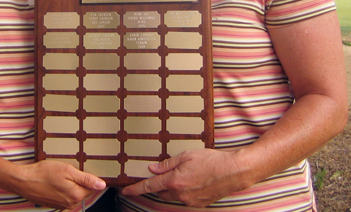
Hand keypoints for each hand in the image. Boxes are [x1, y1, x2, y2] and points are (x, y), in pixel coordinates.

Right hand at [15, 160, 105, 209]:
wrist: (24, 181)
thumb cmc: (44, 173)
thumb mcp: (67, 170)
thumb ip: (86, 179)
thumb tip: (102, 185)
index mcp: (76, 195)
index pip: (93, 187)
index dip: (90, 176)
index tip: (84, 168)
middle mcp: (70, 204)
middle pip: (83, 190)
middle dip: (79, 180)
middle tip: (69, 169)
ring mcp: (61, 205)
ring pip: (73, 193)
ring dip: (70, 184)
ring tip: (60, 174)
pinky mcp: (54, 204)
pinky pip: (64, 195)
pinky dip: (62, 188)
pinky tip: (55, 180)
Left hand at [121, 149, 242, 207]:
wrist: (233, 172)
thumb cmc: (211, 160)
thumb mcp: (186, 156)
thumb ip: (167, 164)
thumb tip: (153, 169)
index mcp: (175, 181)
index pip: (149, 186)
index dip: (135, 189)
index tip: (125, 190)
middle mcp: (180, 194)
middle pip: (160, 192)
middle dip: (158, 185)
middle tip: (163, 173)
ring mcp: (190, 201)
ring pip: (173, 196)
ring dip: (172, 187)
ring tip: (184, 174)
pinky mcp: (199, 204)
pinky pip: (184, 198)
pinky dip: (183, 191)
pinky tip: (193, 180)